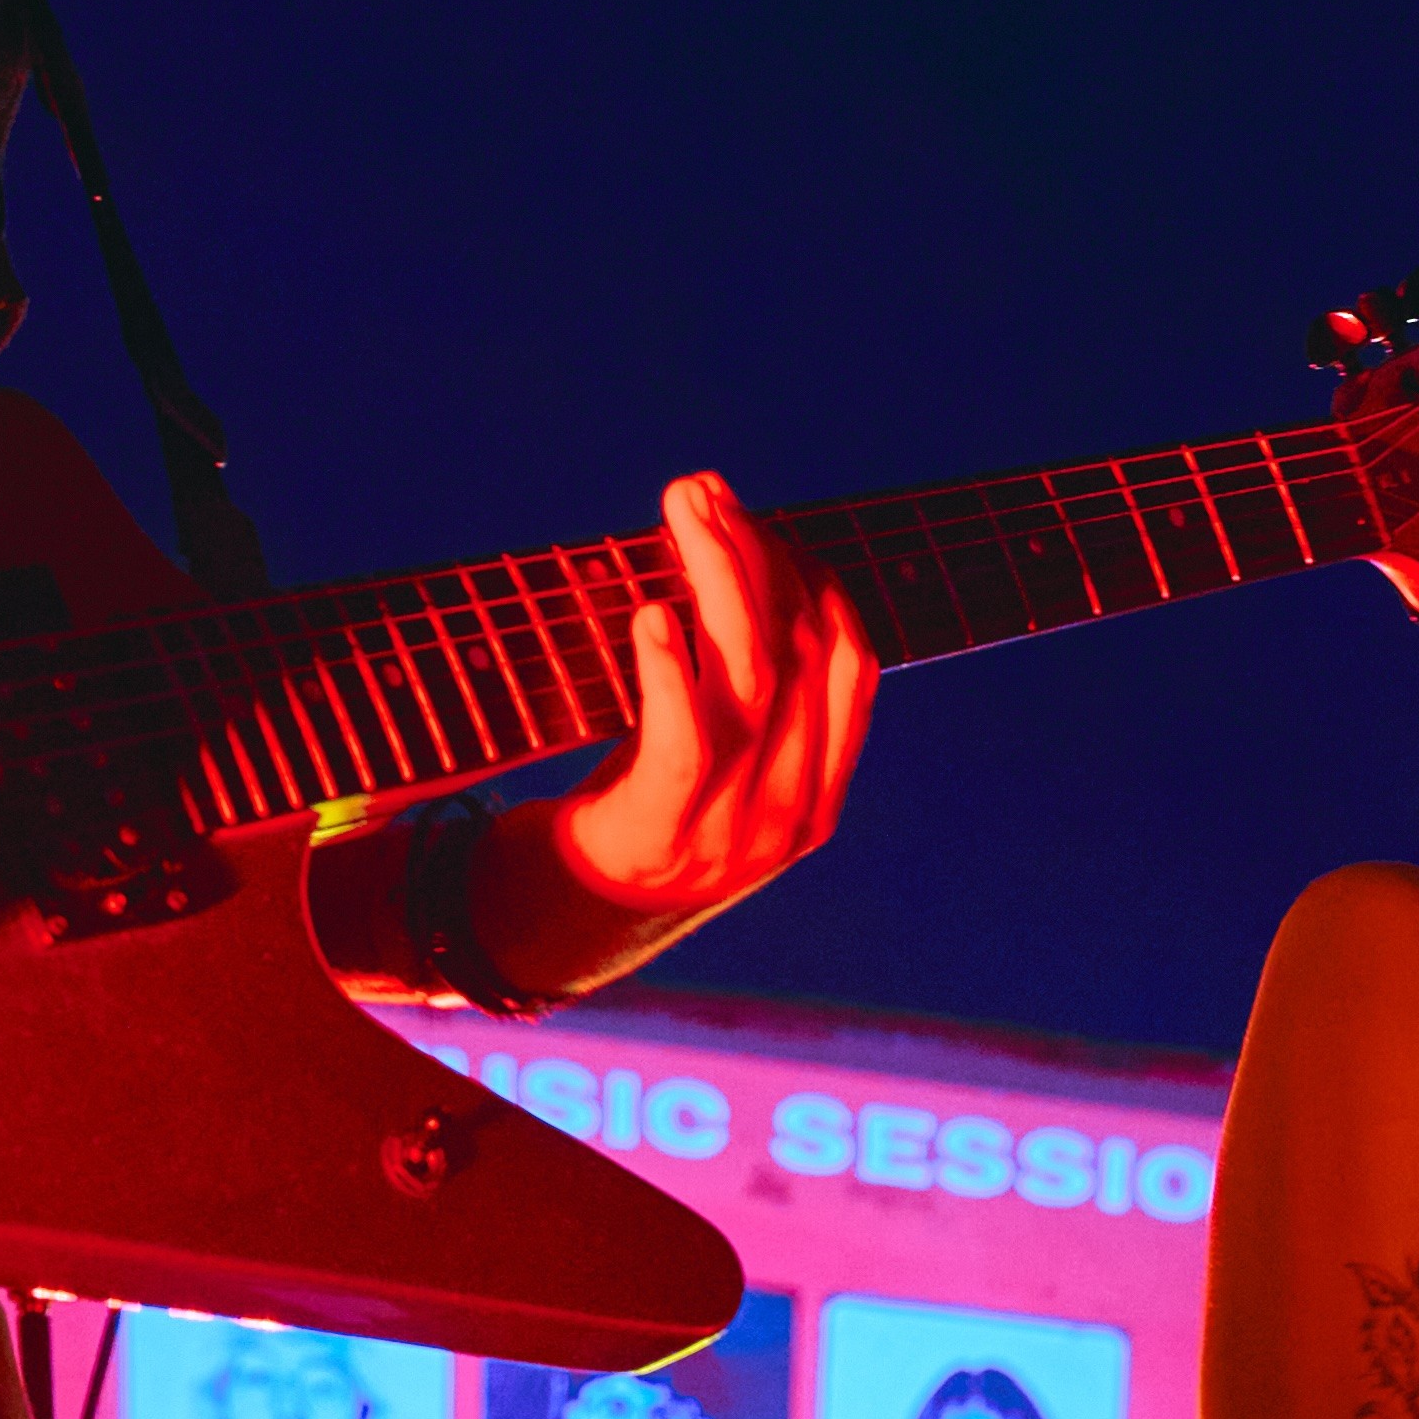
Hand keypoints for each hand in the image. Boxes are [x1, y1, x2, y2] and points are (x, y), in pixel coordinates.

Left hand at [498, 470, 876, 987]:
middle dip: (757, 555)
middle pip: (799, 655)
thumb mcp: (712, 764)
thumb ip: (743, 696)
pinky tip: (648, 614)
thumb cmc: (635, 819)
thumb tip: (737, 561)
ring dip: (719, 579)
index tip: (763, 523)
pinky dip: (668, 672)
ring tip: (683, 512)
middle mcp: (788, 813)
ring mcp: (731, 831)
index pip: (851, 666)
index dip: (815, 580)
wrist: (567, 927)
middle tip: (704, 491)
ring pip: (752, 681)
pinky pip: (683, 744)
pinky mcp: (662, 836)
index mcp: (818, 798)